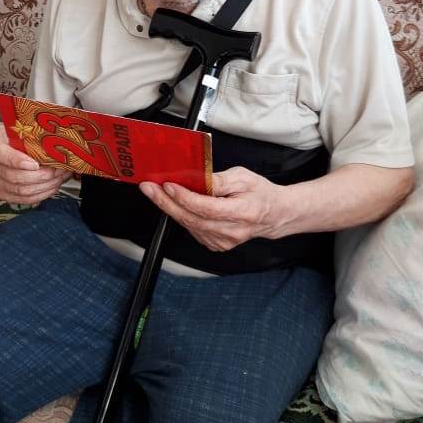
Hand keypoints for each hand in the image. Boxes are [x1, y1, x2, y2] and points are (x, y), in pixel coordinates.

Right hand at [0, 123, 66, 204]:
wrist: (11, 142)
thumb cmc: (19, 134)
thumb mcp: (23, 127)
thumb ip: (33, 135)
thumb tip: (55, 145)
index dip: (18, 161)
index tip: (36, 164)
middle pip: (14, 176)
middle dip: (42, 175)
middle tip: (58, 170)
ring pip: (21, 190)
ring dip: (45, 185)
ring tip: (59, 177)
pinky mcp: (2, 193)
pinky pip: (23, 199)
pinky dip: (41, 194)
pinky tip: (52, 186)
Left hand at [139, 167, 287, 250]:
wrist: (273, 215)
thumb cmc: (260, 193)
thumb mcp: (243, 177)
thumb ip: (219, 180)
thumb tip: (196, 178)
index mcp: (243, 212)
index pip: (207, 208)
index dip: (185, 198)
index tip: (168, 185)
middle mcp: (232, 231)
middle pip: (192, 219)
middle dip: (166, 202)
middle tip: (149, 188)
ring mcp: (223, 241)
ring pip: (189, 225)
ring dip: (170, 208)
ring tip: (156, 192)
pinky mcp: (216, 245)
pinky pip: (193, 230)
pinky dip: (182, 216)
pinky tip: (175, 204)